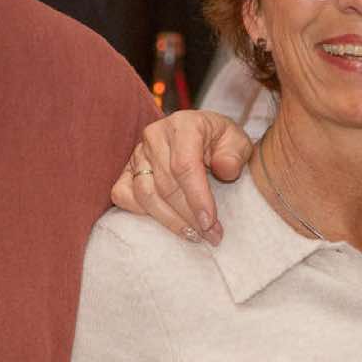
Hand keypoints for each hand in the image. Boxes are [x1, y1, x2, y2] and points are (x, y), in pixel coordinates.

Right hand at [111, 110, 251, 243]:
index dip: (196, 198)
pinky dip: (141, 213)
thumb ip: (235, 154)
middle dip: (188, 216)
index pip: (185, 165)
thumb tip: (224, 169)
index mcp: (184, 125)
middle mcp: (155, 135)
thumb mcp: (238, 142)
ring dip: (169, 220)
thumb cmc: (221, 142)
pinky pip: (123, 195)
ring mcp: (137, 153)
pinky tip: (165, 222)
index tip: (209, 222)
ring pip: (145, 194)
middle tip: (210, 235)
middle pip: (166, 184)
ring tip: (193, 235)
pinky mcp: (126, 169)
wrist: (204, 138)